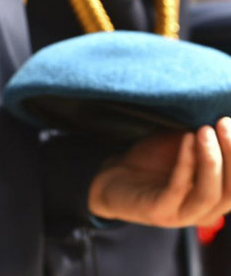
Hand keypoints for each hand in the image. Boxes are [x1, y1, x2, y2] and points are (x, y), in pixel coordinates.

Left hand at [88, 117, 230, 227]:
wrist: (113, 177)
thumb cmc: (152, 160)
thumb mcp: (182, 146)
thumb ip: (203, 138)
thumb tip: (223, 117)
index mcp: (215, 197)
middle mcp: (204, 212)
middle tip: (224, 122)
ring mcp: (181, 216)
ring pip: (209, 194)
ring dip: (211, 160)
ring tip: (204, 130)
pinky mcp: (158, 212)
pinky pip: (178, 188)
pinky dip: (185, 163)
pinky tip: (186, 138)